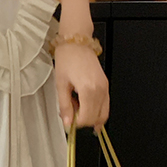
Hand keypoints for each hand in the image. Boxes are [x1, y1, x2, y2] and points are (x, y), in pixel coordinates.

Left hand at [53, 17, 109, 134]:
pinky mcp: (106, 85)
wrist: (76, 43)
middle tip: (70, 112)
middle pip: (96, 118)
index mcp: (88, 89)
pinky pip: (105, 104)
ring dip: (90, 115)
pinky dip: (96, 109)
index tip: (68, 121)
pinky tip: (84, 106)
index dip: (76, 124)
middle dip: (83, 120)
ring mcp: (105, 87)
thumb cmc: (68, 59)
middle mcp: (100, 89)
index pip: (87, 118)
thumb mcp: (61, 85)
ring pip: (103, 113)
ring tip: (76, 105)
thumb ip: (65, 106)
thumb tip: (67, 123)